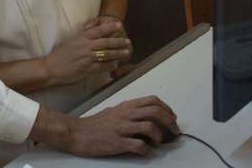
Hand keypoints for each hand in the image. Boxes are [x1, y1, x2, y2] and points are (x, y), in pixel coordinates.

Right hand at [31, 96, 179, 156]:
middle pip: (155, 111)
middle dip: (170, 121)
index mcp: (126, 106)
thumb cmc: (95, 124)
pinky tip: (144, 151)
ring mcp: (122, 128)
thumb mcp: (114, 111)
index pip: (152, 100)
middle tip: (175, 131)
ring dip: (159, 136)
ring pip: (149, 126)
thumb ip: (130, 113)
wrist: (76, 132)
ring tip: (158, 142)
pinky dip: (146, 150)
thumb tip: (147, 118)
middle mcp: (126, 114)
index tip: (172, 117)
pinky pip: (139, 145)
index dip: (166, 108)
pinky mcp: (117, 143)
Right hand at [42, 19, 130, 86]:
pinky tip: (115, 65)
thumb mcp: (71, 41)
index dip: (110, 27)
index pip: (99, 30)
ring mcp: (87, 58)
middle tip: (127, 41)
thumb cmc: (59, 55)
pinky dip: (110, 65)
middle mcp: (86, 46)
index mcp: (81, 37)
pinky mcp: (87, 69)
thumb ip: (82, 36)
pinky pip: (103, 66)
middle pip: (106, 42)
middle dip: (118, 42)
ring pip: (107, 54)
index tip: (118, 25)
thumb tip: (92, 31)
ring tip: (126, 52)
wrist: (51, 68)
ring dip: (118, 53)